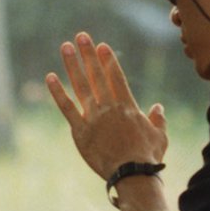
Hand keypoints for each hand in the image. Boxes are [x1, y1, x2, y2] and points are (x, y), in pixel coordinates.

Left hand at [45, 32, 167, 179]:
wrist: (132, 174)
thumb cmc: (148, 158)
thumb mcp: (160, 136)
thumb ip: (158, 120)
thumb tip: (157, 108)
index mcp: (128, 106)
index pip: (116, 77)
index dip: (108, 60)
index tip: (101, 46)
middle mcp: (109, 107)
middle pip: (97, 75)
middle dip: (89, 54)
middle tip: (81, 36)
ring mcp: (93, 118)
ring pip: (81, 86)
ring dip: (73, 65)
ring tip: (66, 46)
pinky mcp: (80, 131)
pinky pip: (67, 107)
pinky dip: (58, 92)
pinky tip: (50, 77)